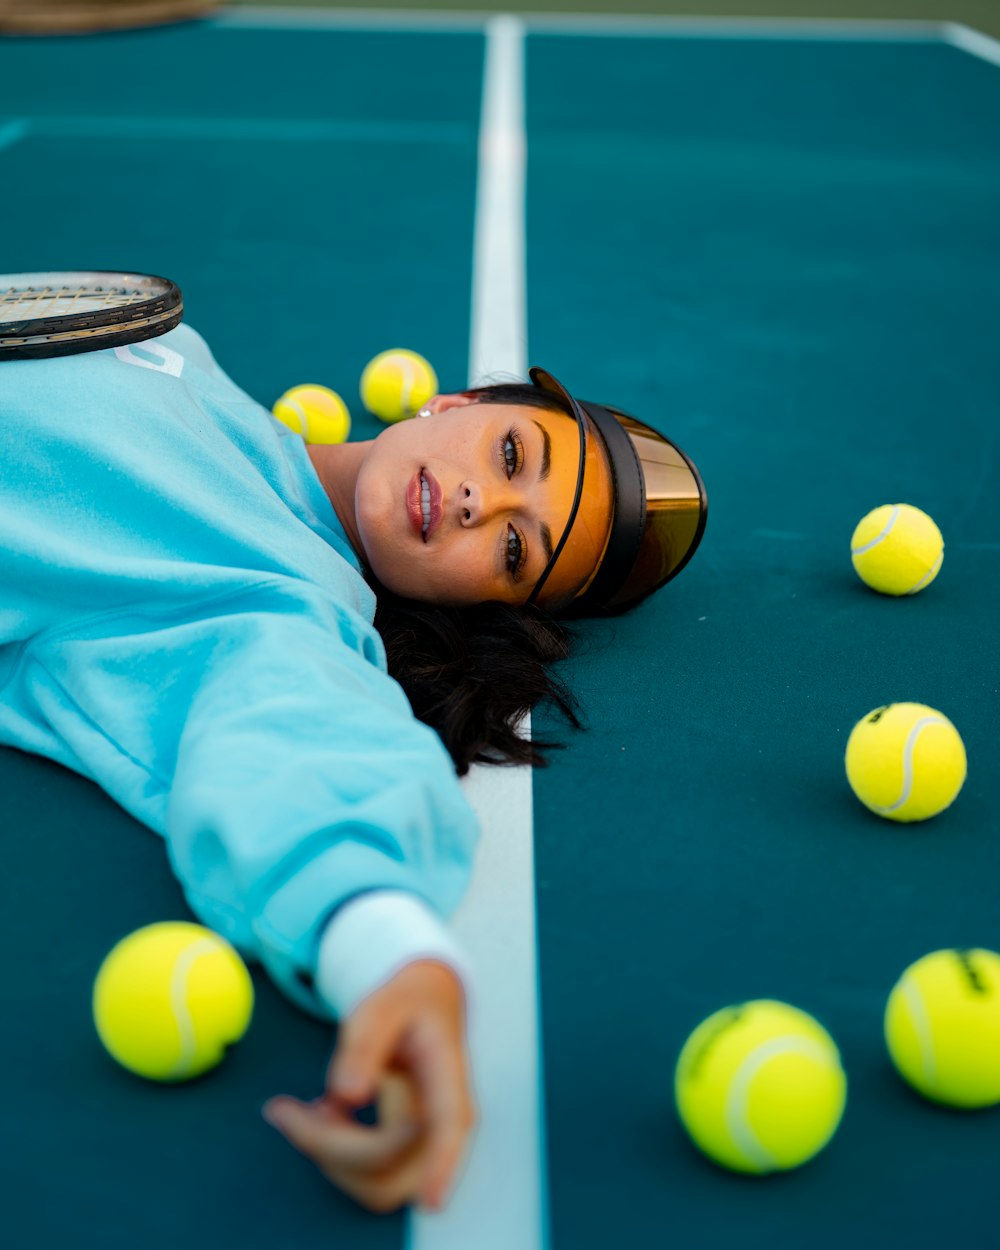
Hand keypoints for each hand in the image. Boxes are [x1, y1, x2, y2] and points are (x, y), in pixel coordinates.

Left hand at [262, 960, 477, 1214]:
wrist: (422, 1012)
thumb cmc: (404, 1007)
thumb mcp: (382, 1008)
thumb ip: (364, 1045)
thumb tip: (347, 1094)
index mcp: (446, 1078)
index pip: (450, 1126)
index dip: (442, 1165)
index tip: (432, 1200)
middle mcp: (443, 1123)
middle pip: (390, 1167)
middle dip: (330, 1150)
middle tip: (284, 1107)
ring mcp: (424, 1147)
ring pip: (373, 1184)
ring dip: (325, 1154)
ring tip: (302, 1106)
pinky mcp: (402, 1158)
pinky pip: (364, 1177)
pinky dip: (329, 1153)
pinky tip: (320, 1112)